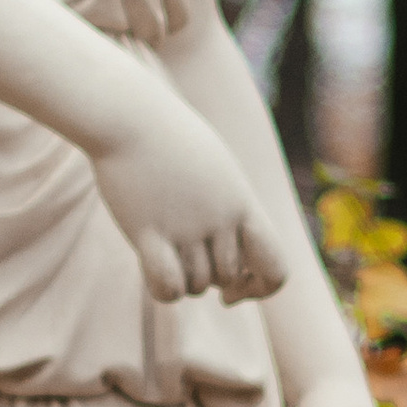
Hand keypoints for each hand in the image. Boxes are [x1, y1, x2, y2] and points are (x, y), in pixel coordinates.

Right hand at [91, 78, 287, 304]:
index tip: (237, 286)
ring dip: (182, 279)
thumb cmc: (171, 139)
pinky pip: (168, 287)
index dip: (262, 287)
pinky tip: (153, 269)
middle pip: (227, 278)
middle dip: (210, 278)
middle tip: (187, 256)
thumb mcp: (216, 170)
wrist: (130, 115)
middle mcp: (221, 218)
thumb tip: (235, 247)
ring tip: (167, 247)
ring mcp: (186, 226)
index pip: (276, 267)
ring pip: (196, 285)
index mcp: (243, 202)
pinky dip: (164, 291)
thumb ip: (231, 208)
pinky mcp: (148, 231)